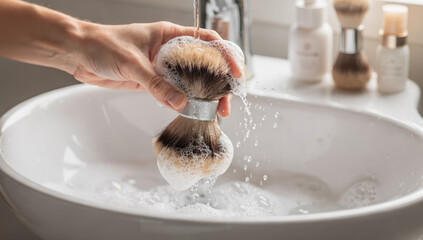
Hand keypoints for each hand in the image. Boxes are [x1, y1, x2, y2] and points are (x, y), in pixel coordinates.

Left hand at [72, 21, 240, 116]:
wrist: (79, 54)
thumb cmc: (102, 44)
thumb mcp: (132, 62)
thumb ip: (156, 84)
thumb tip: (180, 102)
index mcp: (170, 35)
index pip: (207, 41)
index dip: (226, 55)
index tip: (236, 72)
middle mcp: (170, 51)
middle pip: (204, 65)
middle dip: (217, 84)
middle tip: (224, 103)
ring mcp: (162, 67)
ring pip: (190, 82)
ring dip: (202, 97)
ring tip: (213, 111)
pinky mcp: (153, 82)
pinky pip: (173, 93)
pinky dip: (182, 103)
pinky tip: (189, 111)